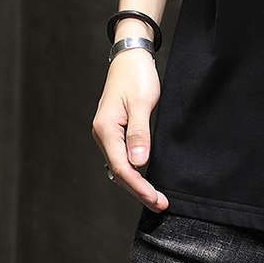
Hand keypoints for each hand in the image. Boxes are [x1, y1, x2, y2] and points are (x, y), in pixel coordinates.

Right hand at [92, 49, 168, 210]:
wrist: (131, 57)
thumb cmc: (137, 76)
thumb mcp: (142, 103)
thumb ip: (139, 133)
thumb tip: (138, 163)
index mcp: (106, 129)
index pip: (122, 167)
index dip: (139, 186)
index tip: (155, 199)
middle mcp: (103, 134)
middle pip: (120, 171)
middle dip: (139, 190)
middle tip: (160, 204)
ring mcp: (108, 133)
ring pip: (121, 166)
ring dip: (137, 183)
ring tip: (155, 198)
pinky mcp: (116, 130)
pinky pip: (122, 156)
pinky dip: (134, 170)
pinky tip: (144, 177)